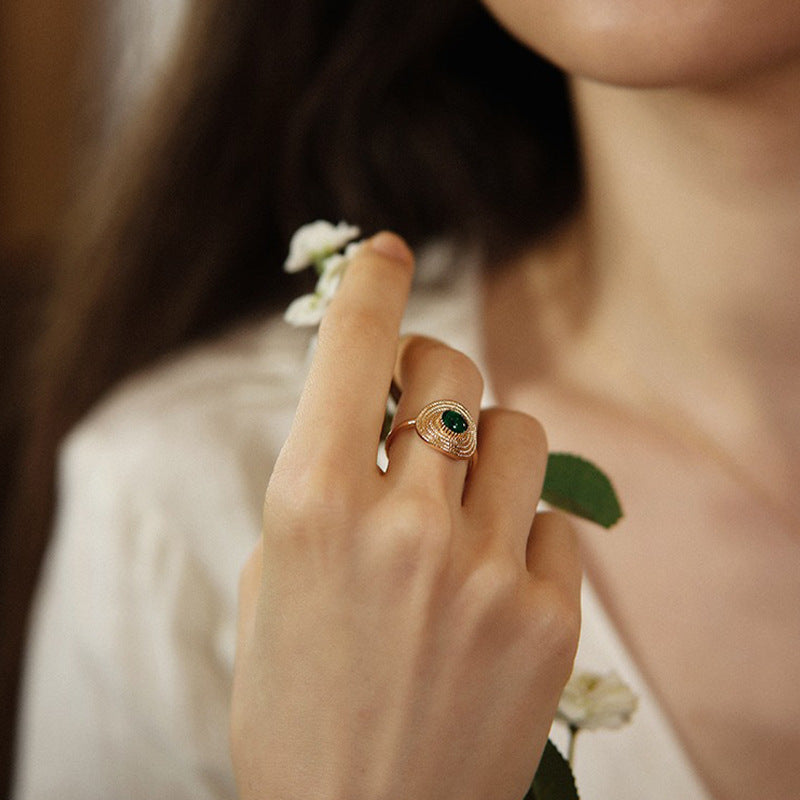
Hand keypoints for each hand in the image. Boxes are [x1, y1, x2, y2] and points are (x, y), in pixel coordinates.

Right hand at [231, 232, 580, 799]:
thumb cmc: (296, 703)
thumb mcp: (271, 579)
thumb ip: (325, 488)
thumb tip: (379, 422)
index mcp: (311, 505)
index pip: (352, 349)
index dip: (370, 283)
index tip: (385, 251)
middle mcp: (404, 524)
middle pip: (454, 369)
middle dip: (433, 369)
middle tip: (418, 399)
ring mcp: (486, 570)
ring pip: (517, 428)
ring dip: (484, 442)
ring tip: (458, 497)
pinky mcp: (549, 618)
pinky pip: (553, 521)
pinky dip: (522, 529)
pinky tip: (491, 581)